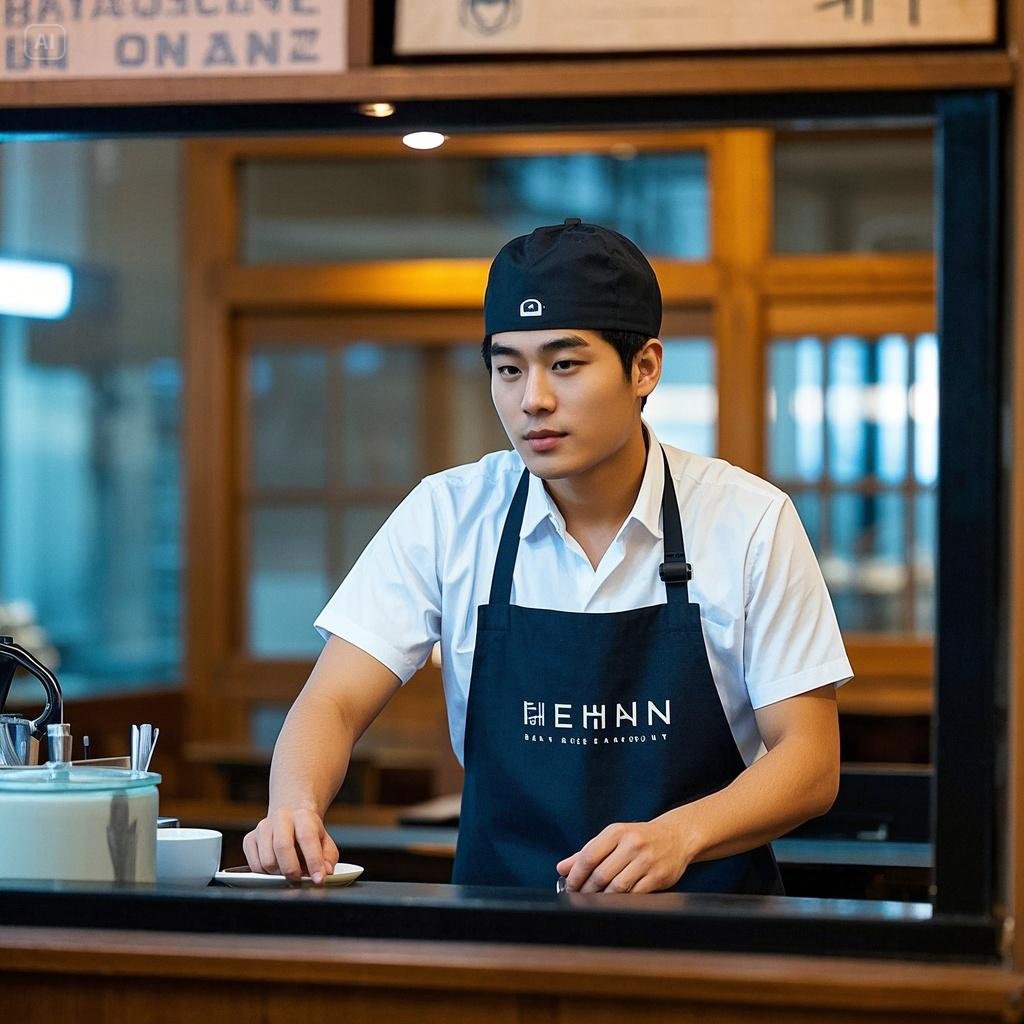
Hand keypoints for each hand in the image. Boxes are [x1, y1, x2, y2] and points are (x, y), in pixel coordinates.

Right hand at [242, 806, 338, 884]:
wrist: (290, 816)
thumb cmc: (308, 832)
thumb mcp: (325, 841)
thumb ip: (328, 857)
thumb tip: (324, 872)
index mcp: (303, 816)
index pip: (307, 838)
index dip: (314, 861)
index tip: (318, 879)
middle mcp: (281, 818)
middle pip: (282, 847)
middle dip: (292, 870)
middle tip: (298, 880)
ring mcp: (263, 827)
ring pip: (267, 860)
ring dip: (278, 873)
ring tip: (288, 870)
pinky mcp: (249, 838)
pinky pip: (254, 866)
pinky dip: (266, 874)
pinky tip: (276, 868)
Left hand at [556, 817, 691, 892]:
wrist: (676, 837)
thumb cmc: (639, 838)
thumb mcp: (613, 837)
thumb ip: (588, 852)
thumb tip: (562, 868)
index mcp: (616, 832)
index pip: (589, 855)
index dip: (575, 875)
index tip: (569, 885)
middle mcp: (632, 844)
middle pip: (601, 874)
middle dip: (586, 890)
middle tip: (579, 898)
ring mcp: (647, 861)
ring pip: (617, 887)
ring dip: (602, 899)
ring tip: (594, 902)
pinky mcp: (658, 877)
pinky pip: (635, 895)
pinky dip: (621, 901)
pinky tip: (614, 903)